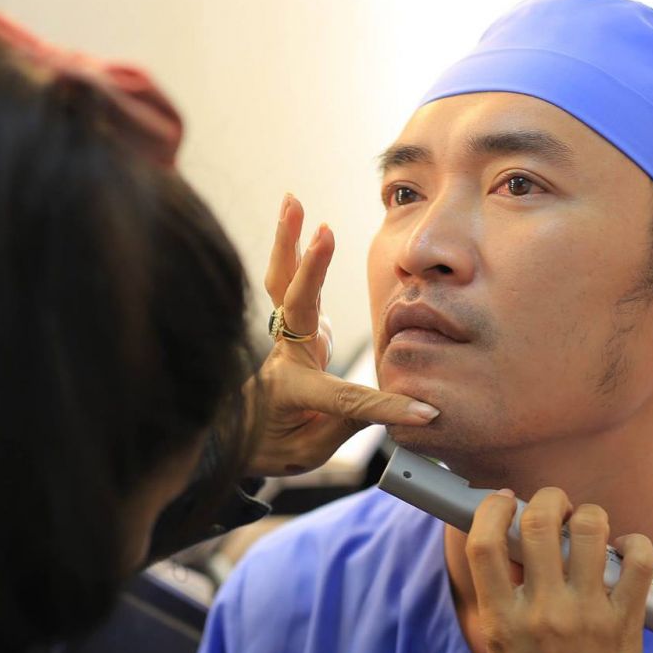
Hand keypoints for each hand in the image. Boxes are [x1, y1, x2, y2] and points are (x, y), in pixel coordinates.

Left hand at [246, 194, 437, 476]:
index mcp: (293, 393)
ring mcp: (286, 338)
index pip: (347, 402)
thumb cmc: (271, 445)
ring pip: (285, 283)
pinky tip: (299, 221)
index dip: (388, 408)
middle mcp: (285, 358)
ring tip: (292, 201)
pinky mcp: (292, 328)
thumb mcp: (309, 452)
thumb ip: (347, 423)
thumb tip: (395, 404)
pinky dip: (293, 251)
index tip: (425, 411)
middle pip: (297, 306)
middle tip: (323, 231)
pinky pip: (290, 284)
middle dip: (313, 267)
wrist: (228, 438)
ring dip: (289, 239)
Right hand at [465, 487, 652, 652]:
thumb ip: (504, 597)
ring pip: (591, 529)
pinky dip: (635, 543)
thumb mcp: (500, 645)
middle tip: (555, 506)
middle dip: (548, 499)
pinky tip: (626, 548)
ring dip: (589, 515)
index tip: (503, 502)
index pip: (483, 542)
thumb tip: (515, 546)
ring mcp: (586, 615)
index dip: (491, 509)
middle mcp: (542, 611)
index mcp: (502, 618)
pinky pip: (638, 562)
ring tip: (589, 526)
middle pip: (539, 521)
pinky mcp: (625, 623)